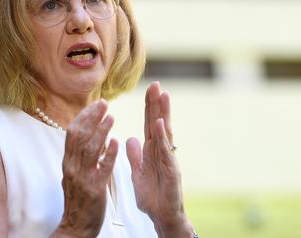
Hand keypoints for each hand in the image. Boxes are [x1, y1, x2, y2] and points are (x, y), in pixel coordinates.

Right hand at [52, 100, 118, 237]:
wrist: (76, 227)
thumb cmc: (78, 200)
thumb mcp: (74, 174)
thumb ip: (80, 156)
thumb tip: (89, 135)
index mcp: (68, 162)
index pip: (72, 133)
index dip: (84, 116)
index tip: (96, 105)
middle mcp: (72, 167)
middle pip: (79, 136)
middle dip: (92, 118)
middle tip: (105, 104)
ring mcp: (82, 178)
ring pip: (90, 149)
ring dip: (101, 131)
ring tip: (112, 117)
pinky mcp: (95, 190)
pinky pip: (102, 168)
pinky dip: (108, 154)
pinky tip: (116, 142)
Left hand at [126, 82, 192, 237]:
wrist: (163, 217)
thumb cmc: (153, 197)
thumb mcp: (138, 173)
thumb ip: (135, 156)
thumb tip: (130, 139)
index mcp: (152, 151)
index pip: (150, 124)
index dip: (149, 107)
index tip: (149, 89)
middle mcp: (162, 152)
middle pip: (158, 123)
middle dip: (157, 104)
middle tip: (155, 84)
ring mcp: (168, 160)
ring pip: (164, 133)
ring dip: (163, 113)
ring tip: (163, 95)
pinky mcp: (171, 171)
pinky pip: (165, 151)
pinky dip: (162, 137)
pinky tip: (159, 123)